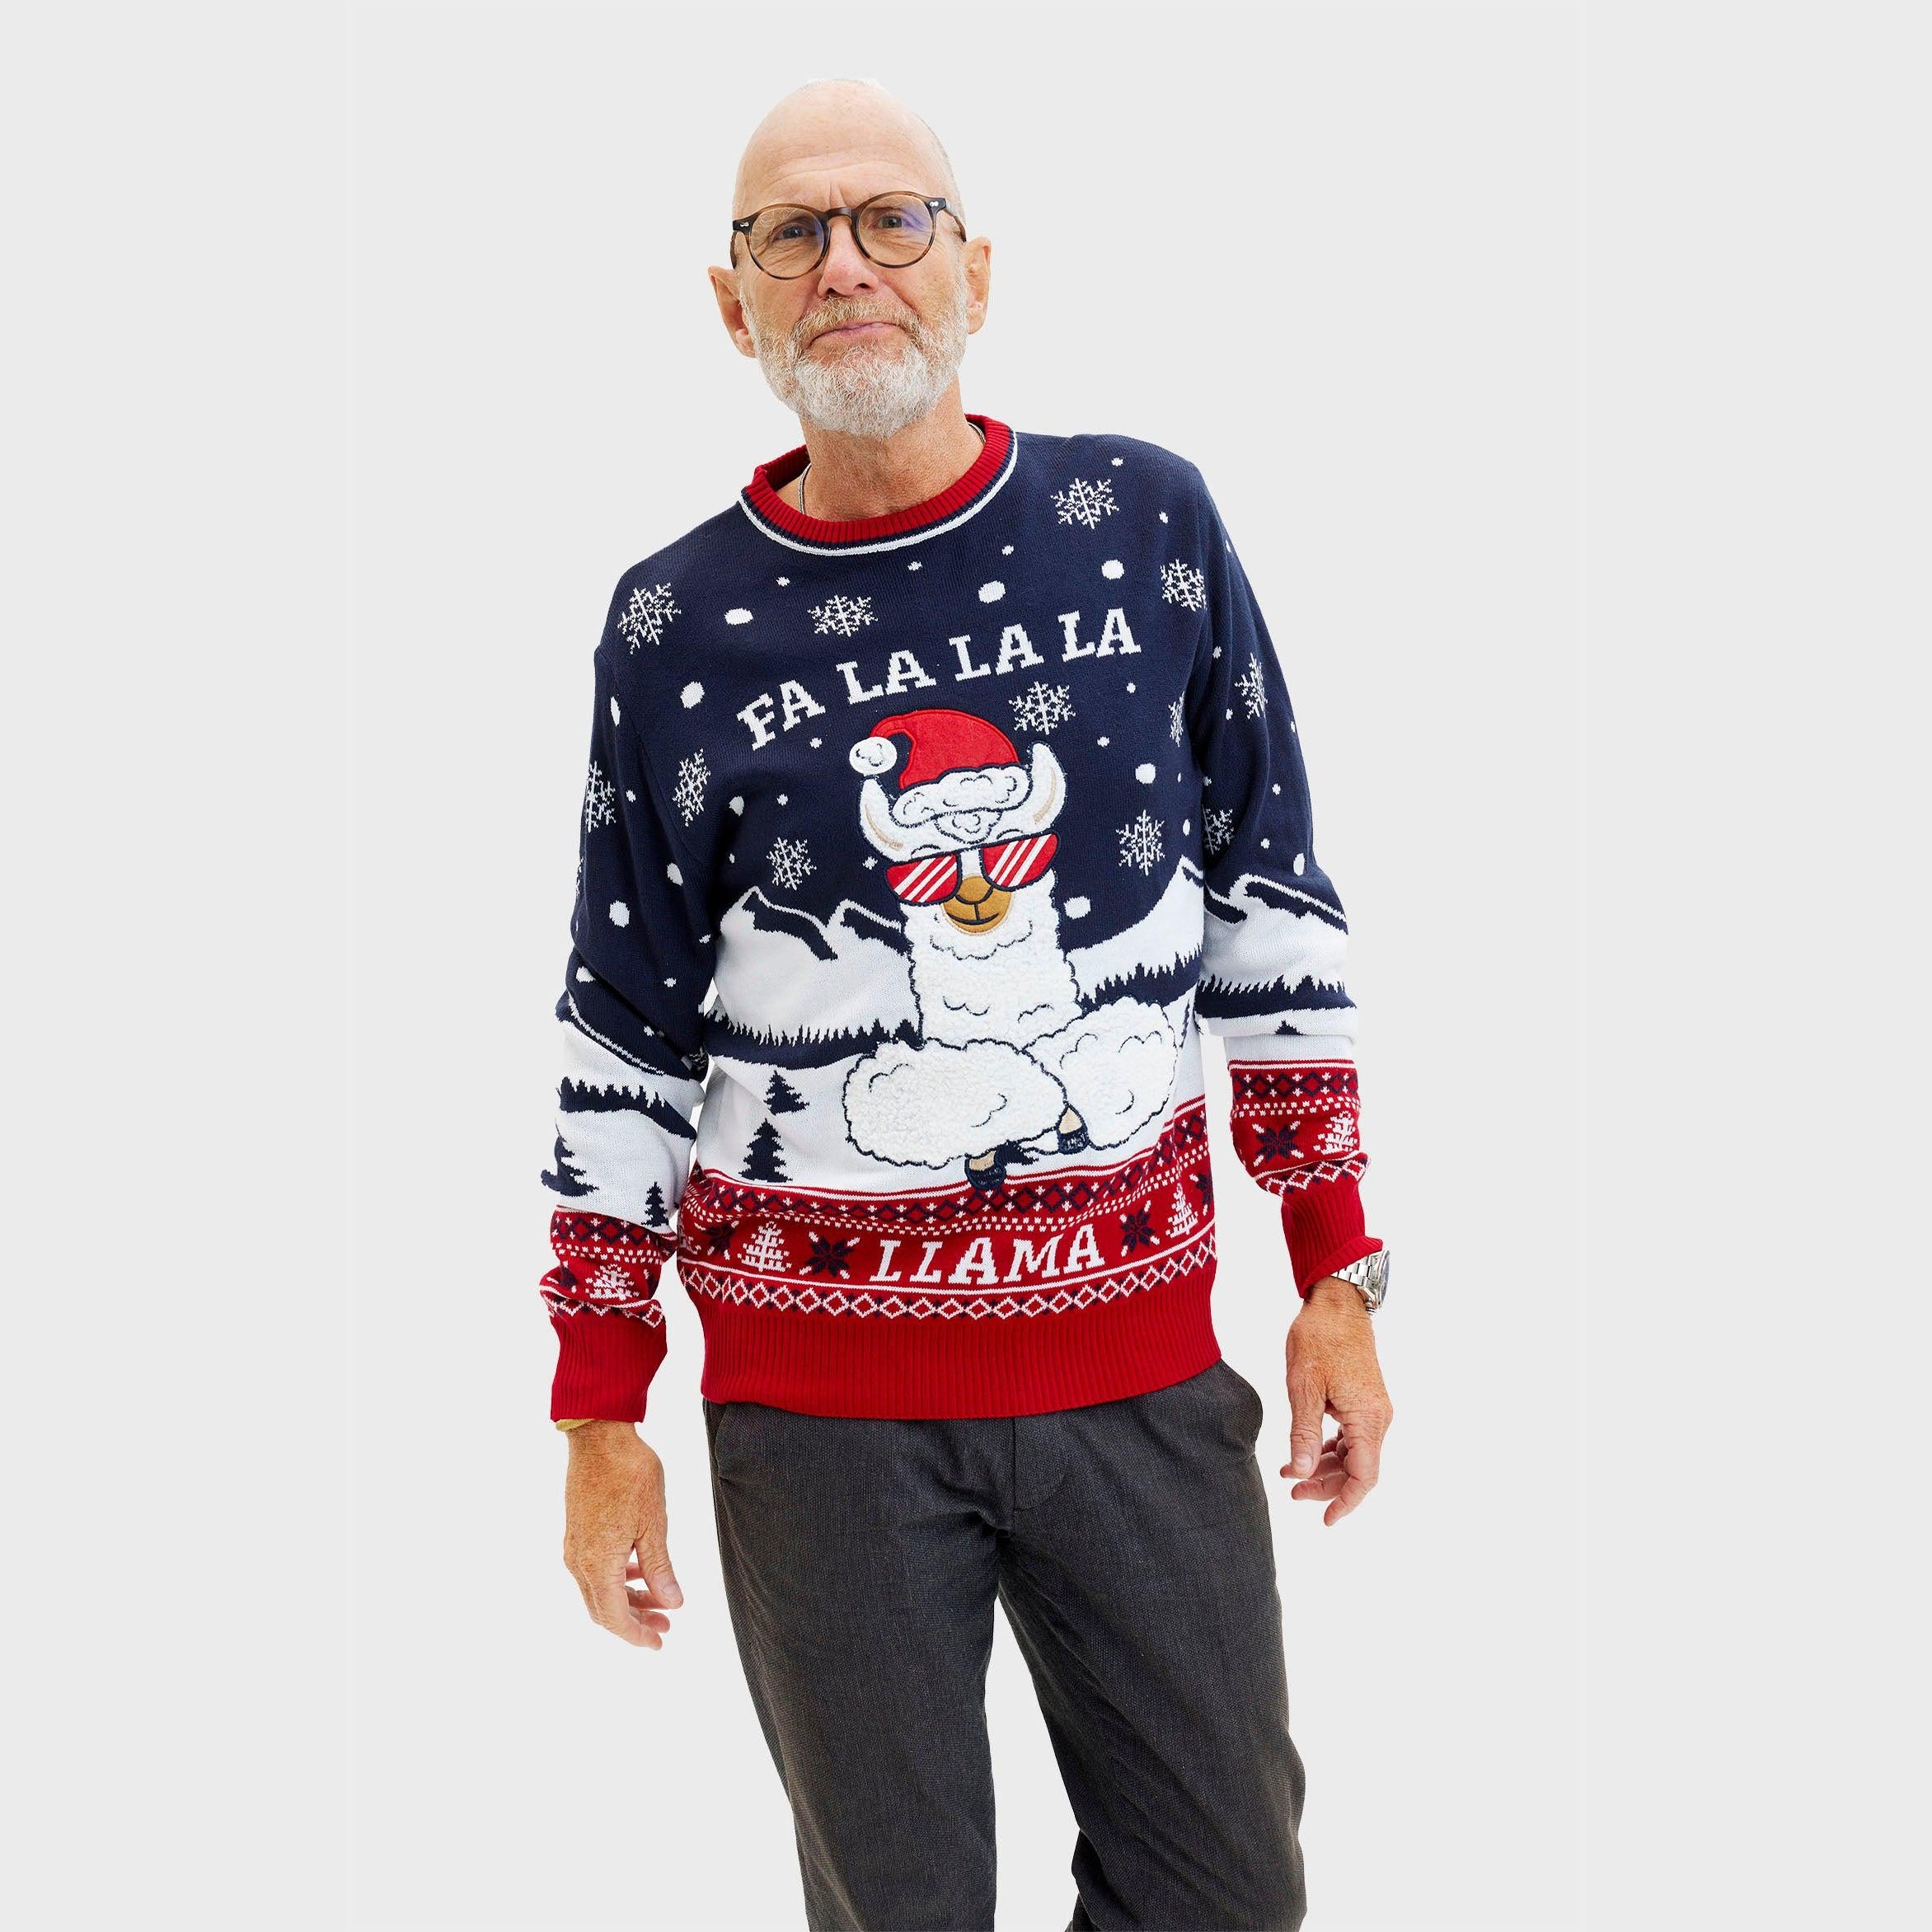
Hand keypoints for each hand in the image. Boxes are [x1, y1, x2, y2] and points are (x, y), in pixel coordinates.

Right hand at [563, 1420, 684, 1647]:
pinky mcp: (577, 1532)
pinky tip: (639, 1570)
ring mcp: (574, 1546)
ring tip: (659, 1599)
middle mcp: (579, 1562)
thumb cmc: (630, 1476)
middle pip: (604, 1609)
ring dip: (627, 1599)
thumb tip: (673, 1604)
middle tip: (665, 1625)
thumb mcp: (654, 1525)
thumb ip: (660, 1569)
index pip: (615, 1618)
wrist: (600, 1437)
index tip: (659, 1642)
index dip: (637, 1635)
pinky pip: (594, 1570)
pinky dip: (617, 1578)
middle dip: (635, 1621)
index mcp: (598, 1565)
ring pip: (599, 1590)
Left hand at [1280, 1276, 1394, 1525]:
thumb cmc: (1319, 1337)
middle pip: (1359, 1470)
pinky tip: (1305, 1453)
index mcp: (1367, 1417)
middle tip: (1291, 1493)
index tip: (1325, 1521)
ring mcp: (1373, 1409)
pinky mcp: (1364, 1400)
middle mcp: (1378, 1418)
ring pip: (1354, 1454)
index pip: (1364, 1476)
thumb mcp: (1303, 1387)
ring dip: (1325, 1468)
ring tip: (1290, 1475)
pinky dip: (1330, 1449)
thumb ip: (1304, 1433)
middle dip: (1326, 1487)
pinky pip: (1352, 1437)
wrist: (1336, 1301)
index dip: (1345, 1502)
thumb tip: (1301, 1474)